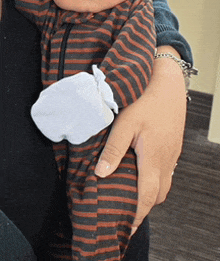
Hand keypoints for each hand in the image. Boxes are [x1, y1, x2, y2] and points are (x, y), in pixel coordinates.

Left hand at [95, 46, 186, 233]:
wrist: (167, 83)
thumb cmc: (145, 100)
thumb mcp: (125, 122)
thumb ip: (114, 149)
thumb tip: (101, 173)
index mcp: (153, 157)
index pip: (146, 196)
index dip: (136, 215)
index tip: (127, 228)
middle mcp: (166, 159)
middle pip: (158, 195)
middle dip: (143, 207)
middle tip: (127, 211)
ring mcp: (172, 153)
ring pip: (164, 184)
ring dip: (150, 193)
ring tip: (134, 193)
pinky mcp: (173, 146)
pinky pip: (167, 171)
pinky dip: (156, 179)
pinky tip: (144, 171)